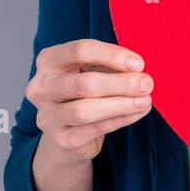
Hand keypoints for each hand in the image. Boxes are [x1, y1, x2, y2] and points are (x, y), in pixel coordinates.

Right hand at [25, 38, 153, 163]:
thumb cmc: (84, 92)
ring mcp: (48, 116)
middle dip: (120, 83)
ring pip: (86, 110)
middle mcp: (41, 88)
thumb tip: (138, 69)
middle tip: (147, 83)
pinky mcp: (62, 139)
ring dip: (121, 104)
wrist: (68, 132)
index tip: (139, 63)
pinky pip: (95, 129)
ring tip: (145, 100)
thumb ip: (109, 66)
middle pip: (83, 84)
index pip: (79, 51)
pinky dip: (121, 119)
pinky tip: (137, 112)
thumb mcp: (91, 70)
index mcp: (48, 61)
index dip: (112, 55)